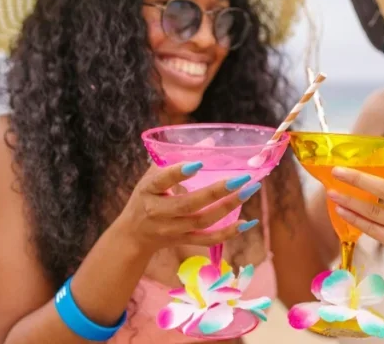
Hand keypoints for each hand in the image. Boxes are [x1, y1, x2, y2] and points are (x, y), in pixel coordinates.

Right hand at [115, 161, 260, 252]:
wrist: (134, 234)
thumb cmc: (147, 196)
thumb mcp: (153, 176)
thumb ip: (177, 158)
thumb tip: (210, 142)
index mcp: (149, 190)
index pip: (162, 181)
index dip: (179, 173)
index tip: (198, 164)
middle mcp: (159, 212)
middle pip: (189, 204)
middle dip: (217, 192)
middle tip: (241, 178)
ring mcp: (172, 229)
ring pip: (202, 222)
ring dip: (228, 207)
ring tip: (249, 191)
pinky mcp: (183, 241)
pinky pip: (208, 240)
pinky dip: (228, 233)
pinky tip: (247, 223)